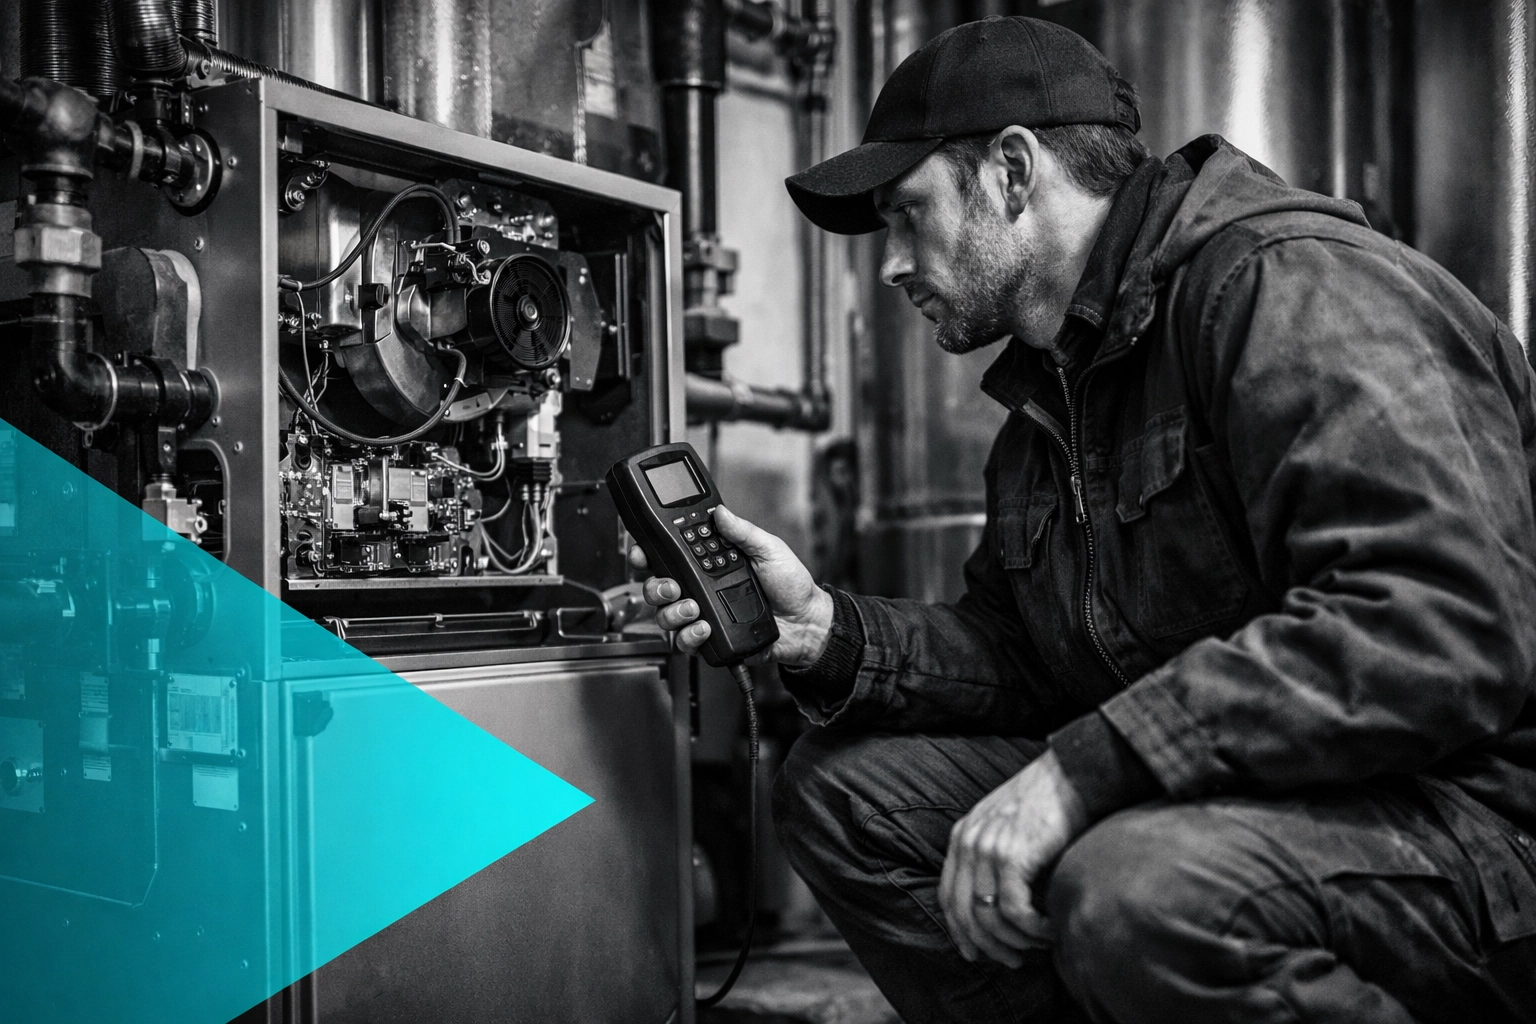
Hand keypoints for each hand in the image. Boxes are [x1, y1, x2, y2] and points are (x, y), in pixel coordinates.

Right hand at [629, 505, 833, 665]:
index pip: (672, 557)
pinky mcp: (711, 638)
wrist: (807, 622)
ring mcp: (704, 615)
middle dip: (656, 587)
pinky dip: (689, 636)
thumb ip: (743, 532)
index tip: (644, 553)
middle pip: (659, 588)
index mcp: (711, 564)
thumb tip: (720, 512)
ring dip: (672, 613)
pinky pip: (685, 642)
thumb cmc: (791, 585)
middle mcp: (702, 589)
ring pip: (666, 617)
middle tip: (673, 587)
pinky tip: (703, 627)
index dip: (650, 555)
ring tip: (693, 608)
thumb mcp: (769, 549)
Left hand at [938, 750, 1089, 967]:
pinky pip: (1014, 910)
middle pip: (964, 913)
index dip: (959, 931)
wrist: (1073, 773)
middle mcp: (969, 842)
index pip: (948, 896)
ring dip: (1015, 942)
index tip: (975, 955)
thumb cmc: (1049, 800)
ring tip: (1038, 946)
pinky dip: (1033, 929)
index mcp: (963, 835)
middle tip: (1014, 961)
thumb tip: (1000, 904)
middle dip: (987, 946)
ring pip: (989, 918)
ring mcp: (988, 849)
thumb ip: (994, 855)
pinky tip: (1051, 930)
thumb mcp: (1006, 825)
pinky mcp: (1013, 856)